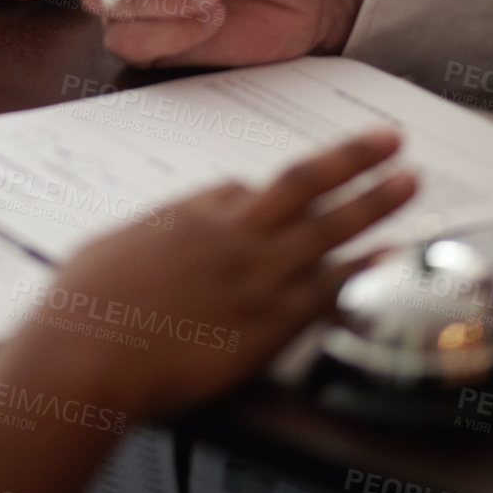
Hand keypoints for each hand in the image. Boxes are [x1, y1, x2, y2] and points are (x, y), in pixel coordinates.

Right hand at [21, 128, 414, 423]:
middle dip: (351, 158)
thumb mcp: (109, 248)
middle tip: (388, 138)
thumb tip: (159, 239)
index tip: (273, 200)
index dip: (262, 195)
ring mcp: (255, 277)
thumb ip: (149, 238)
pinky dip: (363, 268)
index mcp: (187, 215)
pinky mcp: (269, 324)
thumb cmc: (84, 311)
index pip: (238, 190)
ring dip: (375, 201)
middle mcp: (230, 235)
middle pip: (303, 183)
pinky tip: (390, 256)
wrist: (88, 355)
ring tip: (409, 181)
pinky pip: (329, 287)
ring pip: (329, 227)